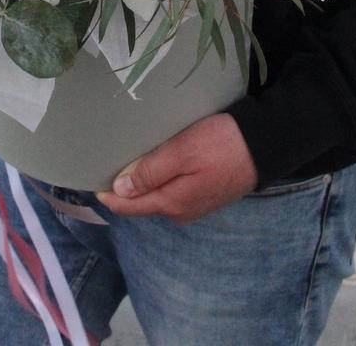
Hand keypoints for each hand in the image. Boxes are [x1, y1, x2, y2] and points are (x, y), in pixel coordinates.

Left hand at [96, 113, 258, 224]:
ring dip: (140, 184)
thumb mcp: (182, 152)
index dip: (108, 194)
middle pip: (141, 203)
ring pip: (157, 197)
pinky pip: (171, 191)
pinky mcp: (204, 195)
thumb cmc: (221, 144)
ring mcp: (194, 205)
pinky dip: (156, 181)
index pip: (128, 205)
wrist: (265, 145)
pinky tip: (153, 165)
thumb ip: (150, 172)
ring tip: (125, 163)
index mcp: (172, 203)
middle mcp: (180, 211)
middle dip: (122, 189)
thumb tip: (119, 190)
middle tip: (104, 165)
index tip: (90, 178)